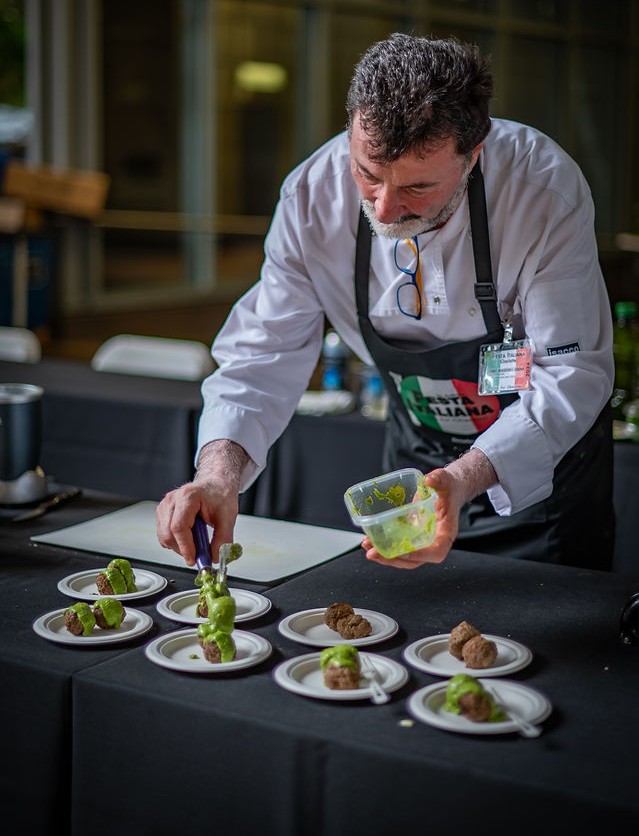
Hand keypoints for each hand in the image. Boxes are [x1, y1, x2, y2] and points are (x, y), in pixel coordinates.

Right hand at [155, 440, 247, 565]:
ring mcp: (165, 506)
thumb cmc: (220, 495)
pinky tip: (190, 536)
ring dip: (179, 546)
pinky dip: (176, 542)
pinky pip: (164, 535)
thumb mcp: (228, 517)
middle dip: (183, 549)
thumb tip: (214, 558)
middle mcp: (172, 500)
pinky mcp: (163, 513)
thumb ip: (223, 539)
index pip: (179, 527)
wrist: (215, 484)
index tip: (194, 559)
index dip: (185, 547)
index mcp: (188, 496)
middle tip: (200, 555)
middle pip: (168, 534)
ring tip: (197, 541)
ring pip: (164, 536)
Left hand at [362, 448, 496, 569]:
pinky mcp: (411, 535)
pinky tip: (369, 540)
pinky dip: (384, 545)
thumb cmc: (449, 487)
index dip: (420, 555)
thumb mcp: (446, 480)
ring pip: (404, 556)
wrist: (447, 488)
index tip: (403, 551)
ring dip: (385, 555)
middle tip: (374, 553)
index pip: (437, 551)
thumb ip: (439, 479)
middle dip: (393, 559)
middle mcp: (434, 540)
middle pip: (415, 560)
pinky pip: (398, 545)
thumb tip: (429, 480)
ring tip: (367, 546)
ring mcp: (421, 540)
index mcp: (446, 532)